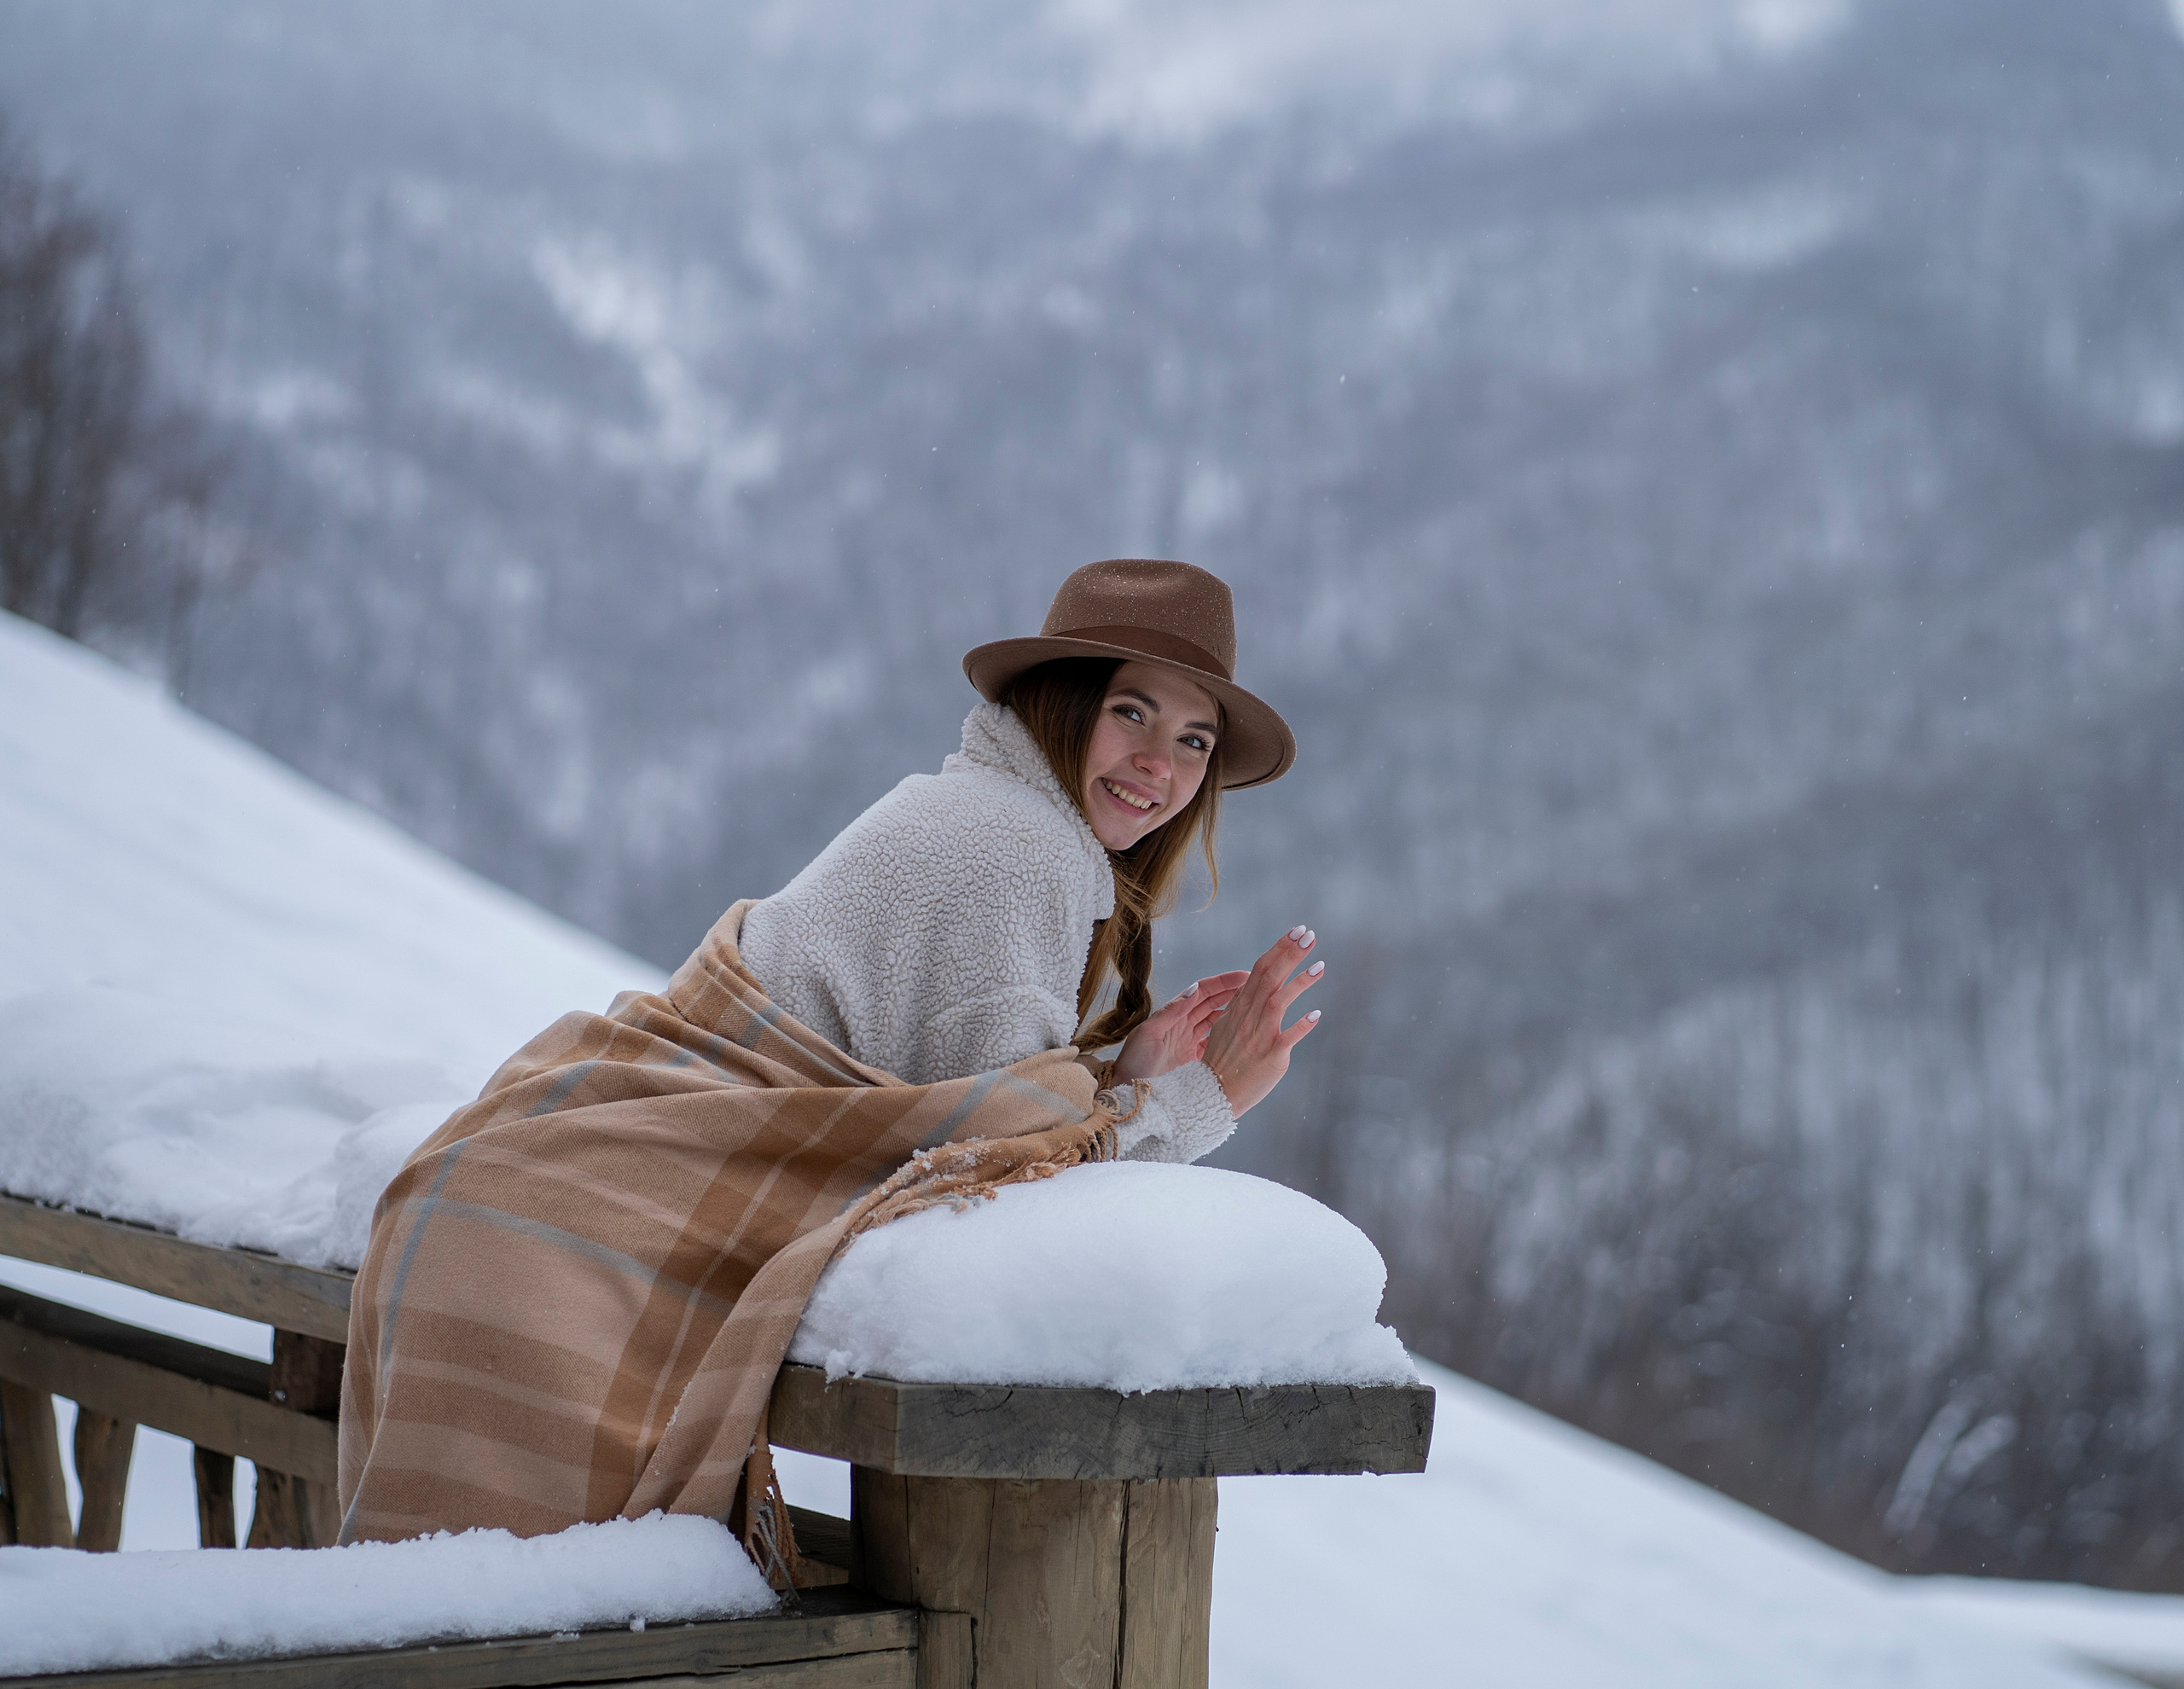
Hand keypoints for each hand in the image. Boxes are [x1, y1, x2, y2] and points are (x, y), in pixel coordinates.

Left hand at [1111, 972, 1248, 1081]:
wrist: (1128, 1092)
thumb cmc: (1134, 1063)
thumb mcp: (1148, 1034)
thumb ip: (1170, 1013)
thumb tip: (1192, 990)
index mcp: (1173, 1015)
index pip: (1202, 992)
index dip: (1222, 983)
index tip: (1243, 976)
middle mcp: (1183, 1025)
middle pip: (1212, 1004)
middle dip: (1233, 993)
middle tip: (1257, 988)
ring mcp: (1189, 1043)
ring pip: (1216, 1022)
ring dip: (1234, 1013)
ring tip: (1255, 1008)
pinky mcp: (1193, 1060)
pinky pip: (1214, 1043)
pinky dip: (1228, 1037)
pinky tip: (1243, 1036)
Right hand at [1198, 926, 1322, 1117]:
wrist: (1212, 1093)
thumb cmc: (1222, 1061)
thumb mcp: (1227, 1026)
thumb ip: (1244, 1006)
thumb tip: (1257, 987)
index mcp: (1239, 1007)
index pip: (1259, 969)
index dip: (1278, 949)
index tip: (1296, 931)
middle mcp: (1249, 1017)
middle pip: (1269, 977)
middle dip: (1289, 953)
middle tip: (1309, 934)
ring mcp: (1259, 1035)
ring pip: (1278, 1001)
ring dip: (1300, 982)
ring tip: (1321, 965)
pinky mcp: (1271, 1056)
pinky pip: (1288, 1037)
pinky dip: (1302, 1025)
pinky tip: (1317, 1014)